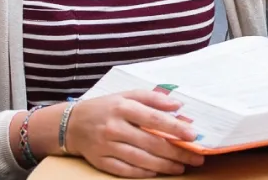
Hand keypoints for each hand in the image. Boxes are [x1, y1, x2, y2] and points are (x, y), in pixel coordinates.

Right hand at [65, 91, 204, 177]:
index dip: (175, 128)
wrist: (70, 124)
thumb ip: (152, 98)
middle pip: (151, 143)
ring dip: (164, 165)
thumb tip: (177, 106)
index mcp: (122, 108)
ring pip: (141, 159)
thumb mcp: (126, 95)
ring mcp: (107, 146)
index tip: (193, 135)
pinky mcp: (101, 161)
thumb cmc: (106, 108)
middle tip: (196, 157)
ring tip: (181, 167)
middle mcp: (114, 127)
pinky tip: (158, 172)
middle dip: (177, 152)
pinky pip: (126, 170)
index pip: (154, 119)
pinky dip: (144, 173)